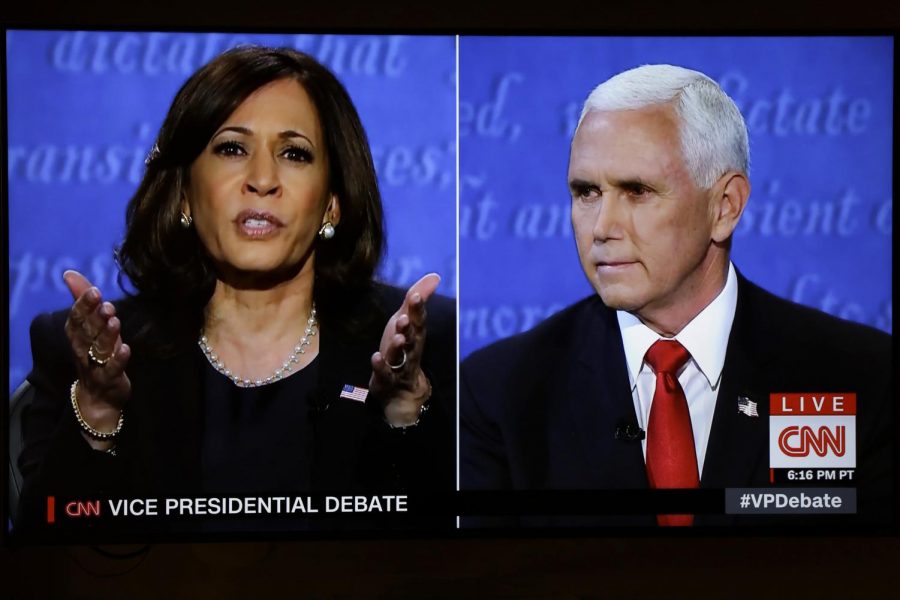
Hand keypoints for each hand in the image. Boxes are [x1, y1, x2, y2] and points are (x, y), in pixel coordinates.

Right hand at [63, 270, 130, 448]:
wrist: (98, 398)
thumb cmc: (95, 355)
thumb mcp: (90, 328)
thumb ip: (82, 300)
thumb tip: (69, 274)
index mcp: (78, 337)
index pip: (76, 320)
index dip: (82, 307)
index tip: (94, 291)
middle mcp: (84, 351)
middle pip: (86, 334)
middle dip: (95, 319)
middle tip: (106, 305)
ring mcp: (96, 367)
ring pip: (98, 350)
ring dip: (106, 336)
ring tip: (115, 321)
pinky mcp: (110, 380)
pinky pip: (113, 370)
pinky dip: (118, 360)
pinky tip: (126, 349)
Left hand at [370, 273, 439, 426]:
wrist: (402, 391)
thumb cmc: (403, 350)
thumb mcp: (407, 323)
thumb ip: (417, 300)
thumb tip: (435, 275)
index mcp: (415, 336)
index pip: (418, 321)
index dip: (417, 309)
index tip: (416, 296)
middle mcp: (409, 351)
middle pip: (411, 339)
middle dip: (409, 328)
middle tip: (404, 318)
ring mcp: (398, 367)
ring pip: (400, 357)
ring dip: (398, 347)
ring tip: (397, 337)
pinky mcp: (385, 381)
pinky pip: (384, 374)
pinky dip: (381, 367)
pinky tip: (375, 357)